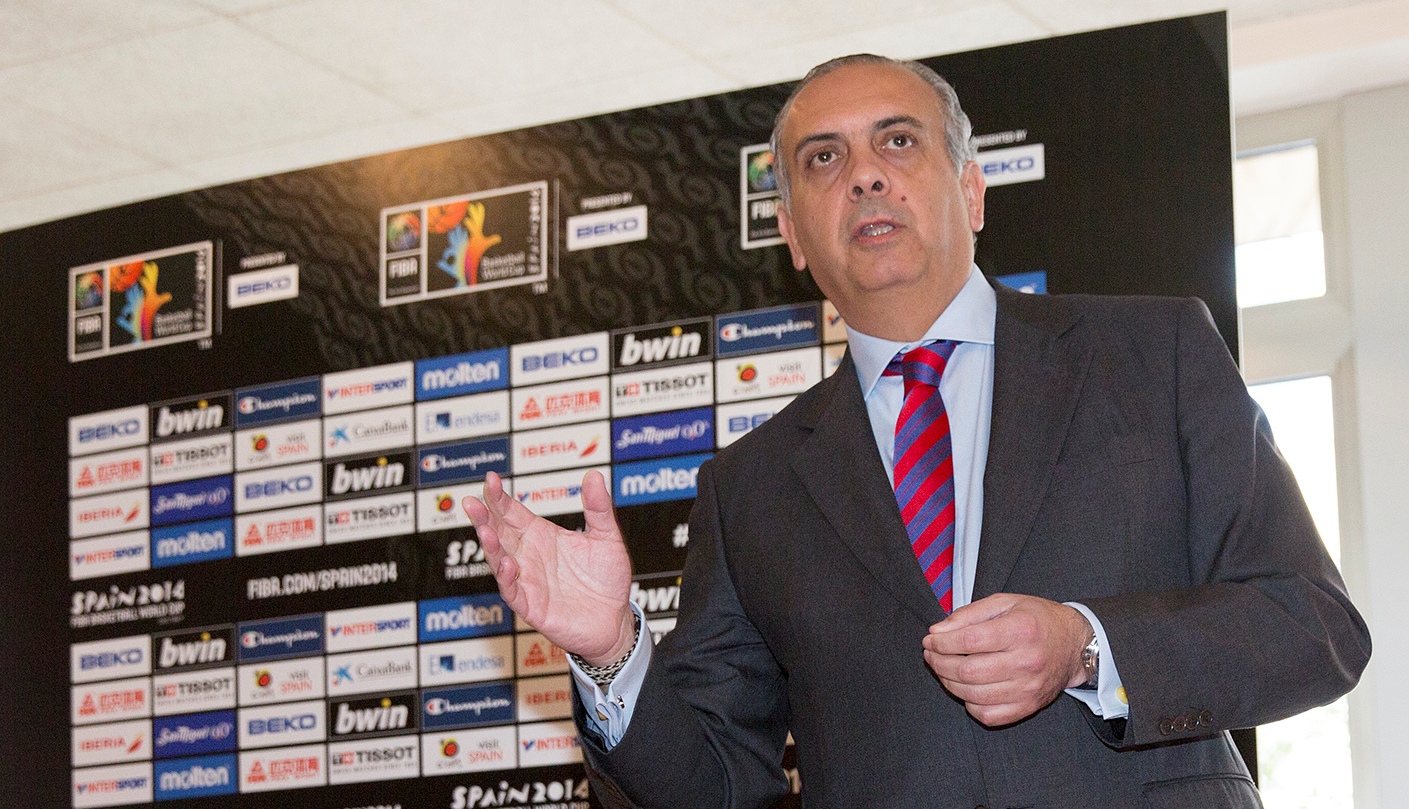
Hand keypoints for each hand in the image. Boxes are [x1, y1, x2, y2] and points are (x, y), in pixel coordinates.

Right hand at [463, 470, 634, 665]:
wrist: (615, 620)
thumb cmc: (607, 580)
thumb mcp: (606, 538)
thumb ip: (598, 508)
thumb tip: (594, 475)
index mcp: (541, 536)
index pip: (512, 512)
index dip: (499, 497)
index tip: (490, 479)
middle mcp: (529, 556)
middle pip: (499, 533)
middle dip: (484, 517)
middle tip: (472, 501)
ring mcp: (527, 580)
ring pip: (500, 560)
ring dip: (490, 546)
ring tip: (484, 529)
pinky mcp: (531, 606)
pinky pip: (513, 591)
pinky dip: (507, 578)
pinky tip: (506, 563)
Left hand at [921, 593, 1091, 726]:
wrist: (1075, 645)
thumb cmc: (1036, 619)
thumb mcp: (1005, 603)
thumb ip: (968, 614)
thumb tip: (936, 632)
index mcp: (1021, 630)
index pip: (969, 641)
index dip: (942, 642)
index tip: (930, 640)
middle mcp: (1027, 661)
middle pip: (968, 670)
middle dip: (939, 663)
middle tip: (931, 654)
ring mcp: (1029, 688)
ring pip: (974, 695)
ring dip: (949, 683)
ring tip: (942, 669)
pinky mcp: (1029, 706)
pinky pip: (988, 715)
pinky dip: (969, 704)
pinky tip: (966, 688)